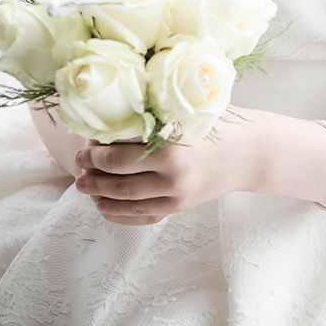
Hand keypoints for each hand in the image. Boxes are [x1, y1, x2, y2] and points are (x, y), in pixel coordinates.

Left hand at [73, 120, 252, 225]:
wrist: (248, 151)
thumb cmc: (214, 122)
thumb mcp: (183, 110)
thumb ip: (152, 114)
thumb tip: (110, 113)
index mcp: (169, 143)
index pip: (119, 150)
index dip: (96, 149)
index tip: (84, 143)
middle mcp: (172, 172)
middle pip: (117, 177)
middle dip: (91, 172)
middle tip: (77, 163)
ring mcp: (176, 194)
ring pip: (126, 199)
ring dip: (99, 193)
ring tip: (82, 185)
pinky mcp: (179, 208)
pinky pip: (142, 215)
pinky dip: (118, 213)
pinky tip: (103, 206)